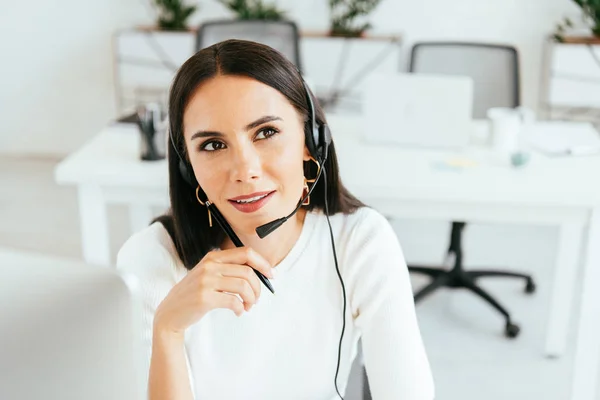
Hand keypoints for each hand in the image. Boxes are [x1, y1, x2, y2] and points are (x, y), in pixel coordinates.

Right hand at [153, 247, 272, 335]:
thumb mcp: (208, 274)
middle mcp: (209, 266)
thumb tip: (259, 272)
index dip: (263, 263)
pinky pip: (234, 301)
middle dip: (258, 287)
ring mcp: (206, 281)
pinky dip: (240, 308)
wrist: (170, 314)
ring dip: (251, 299)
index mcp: (213, 257)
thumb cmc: (193, 295)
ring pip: (243, 286)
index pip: (246, 253)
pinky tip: (238, 312)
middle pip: (248, 271)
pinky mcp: (204, 298)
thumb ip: (227, 269)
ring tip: (248, 307)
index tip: (271, 275)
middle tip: (256, 299)